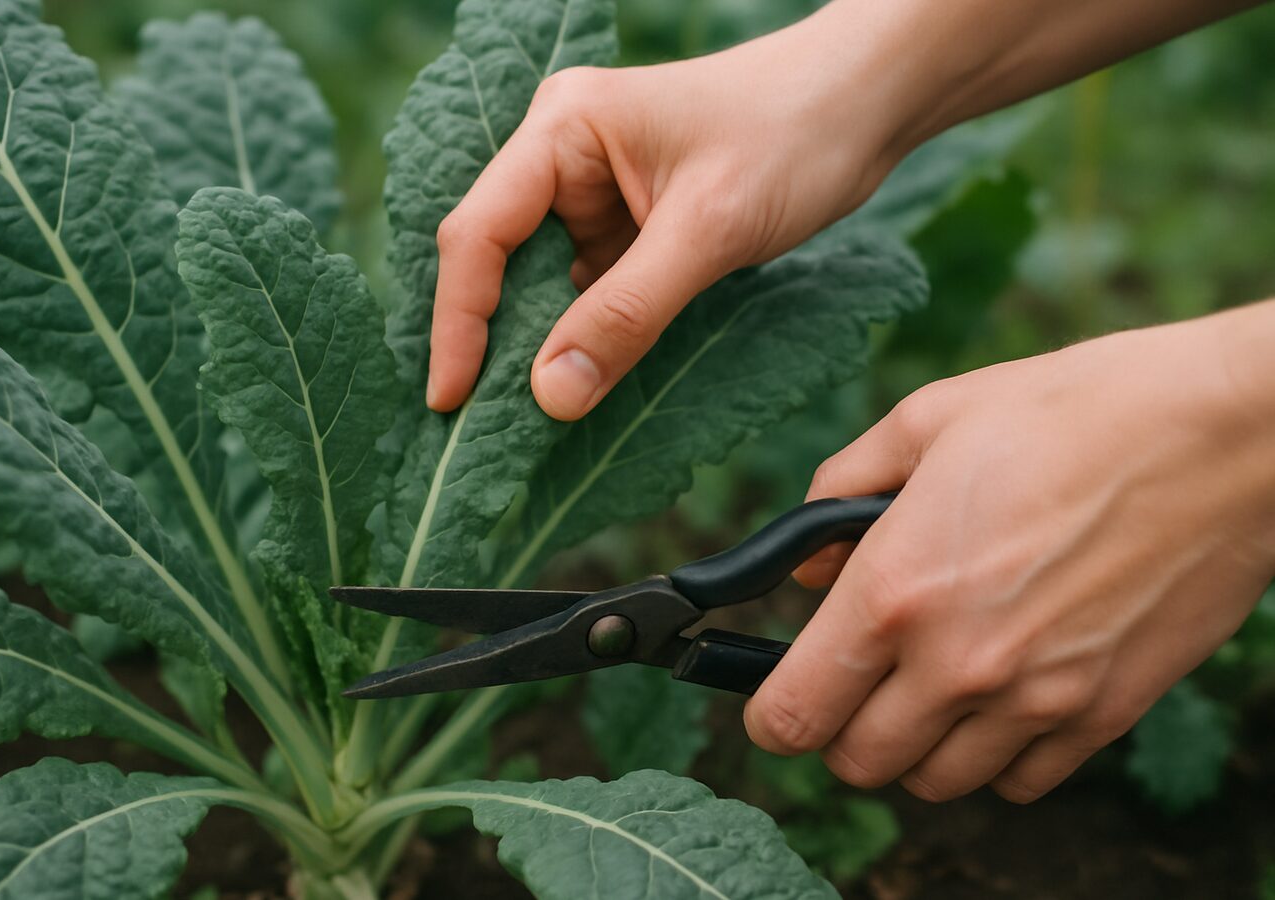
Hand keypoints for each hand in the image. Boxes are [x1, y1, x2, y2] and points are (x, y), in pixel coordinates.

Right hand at [428, 0, 1257, 420]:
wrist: (866, 106)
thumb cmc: (792, 136)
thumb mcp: (708, 231)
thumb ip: (627, 314)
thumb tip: (551, 395)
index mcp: (562, 130)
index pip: (480, 233)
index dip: (458, 320)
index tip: (452, 398)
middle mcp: (563, 157)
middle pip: (498, 261)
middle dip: (489, 341)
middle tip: (474, 425)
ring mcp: (595, 194)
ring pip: (542, 286)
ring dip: (536, 348)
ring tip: (517, 422)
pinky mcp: (629, 227)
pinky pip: (587, 292)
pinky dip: (583, 339)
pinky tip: (578, 385)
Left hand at [744, 303, 1274, 802]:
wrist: (1222, 434)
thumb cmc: (1073, 412)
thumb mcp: (928, 421)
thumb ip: (841, 493)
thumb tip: (807, 566)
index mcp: (896, 588)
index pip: (794, 711)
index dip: (769, 712)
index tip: (775, 696)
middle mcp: (958, 662)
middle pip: (856, 762)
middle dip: (838, 728)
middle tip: (855, 679)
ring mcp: (1035, 700)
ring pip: (934, 782)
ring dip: (914, 745)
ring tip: (930, 682)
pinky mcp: (1103, 714)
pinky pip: (1019, 781)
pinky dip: (994, 755)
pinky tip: (999, 694)